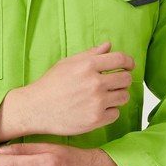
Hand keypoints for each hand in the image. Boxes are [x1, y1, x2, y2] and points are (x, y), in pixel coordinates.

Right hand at [0, 42, 133, 140]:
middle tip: (114, 83)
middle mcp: (95, 83)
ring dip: (118, 96)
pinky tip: (97, 109)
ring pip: (124, 97)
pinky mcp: (96, 119)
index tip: (129, 66)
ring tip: (105, 97)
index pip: (121, 59)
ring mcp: (97, 102)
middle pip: (126, 79)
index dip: (129, 62)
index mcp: (88, 65)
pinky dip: (109, 112)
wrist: (36, 109)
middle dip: (123, 80)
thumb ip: (91, 54)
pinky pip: (116, 114)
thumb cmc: (50, 85)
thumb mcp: (68, 63)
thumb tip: (109, 46)